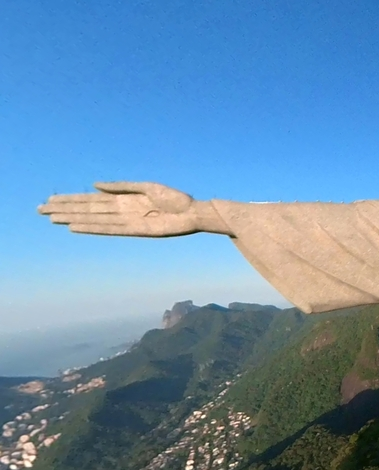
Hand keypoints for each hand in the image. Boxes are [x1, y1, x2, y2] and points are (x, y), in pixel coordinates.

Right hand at [37, 182, 222, 236]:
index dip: (72, 200)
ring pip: (93, 219)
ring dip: (72, 218)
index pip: (91, 200)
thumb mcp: (146, 186)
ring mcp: (126, 221)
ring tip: (52, 218)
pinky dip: (92, 228)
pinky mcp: (135, 231)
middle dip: (65, 209)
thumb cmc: (174, 198)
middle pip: (87, 210)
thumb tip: (94, 185)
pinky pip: (109, 229)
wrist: (193, 212)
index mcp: (123, 199)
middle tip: (41, 210)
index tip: (52, 200)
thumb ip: (121, 186)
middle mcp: (121, 211)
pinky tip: (76, 227)